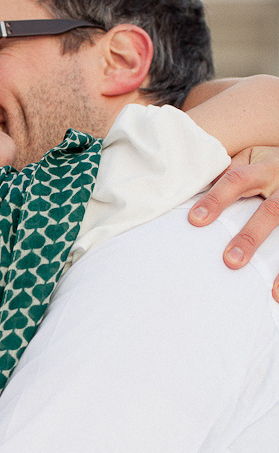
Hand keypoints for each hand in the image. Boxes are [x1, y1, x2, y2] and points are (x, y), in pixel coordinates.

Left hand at [189, 146, 278, 300]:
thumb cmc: (266, 166)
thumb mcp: (250, 159)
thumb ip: (224, 173)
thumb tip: (183, 187)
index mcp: (265, 168)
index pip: (237, 179)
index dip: (216, 198)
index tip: (195, 220)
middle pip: (271, 210)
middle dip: (251, 236)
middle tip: (230, 261)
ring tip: (273, 292)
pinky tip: (278, 294)